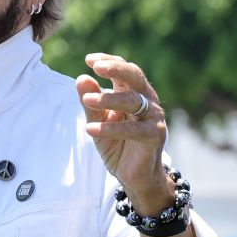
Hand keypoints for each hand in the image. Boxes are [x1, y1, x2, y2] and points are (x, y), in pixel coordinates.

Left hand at [75, 53, 171, 213]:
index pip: (124, 70)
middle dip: (116, 69)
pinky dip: (111, 128)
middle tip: (96, 67)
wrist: (134, 176)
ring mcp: (153, 119)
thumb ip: (91, 102)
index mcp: (134, 93)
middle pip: (135, 77)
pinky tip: (91, 129)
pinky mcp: (154, 137)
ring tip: (86, 100)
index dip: (109, 62)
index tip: (90, 60)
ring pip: (134, 101)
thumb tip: (81, 78)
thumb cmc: (117, 144)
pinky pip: (133, 130)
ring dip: (109, 99)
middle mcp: (147, 101)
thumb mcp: (98, 120)